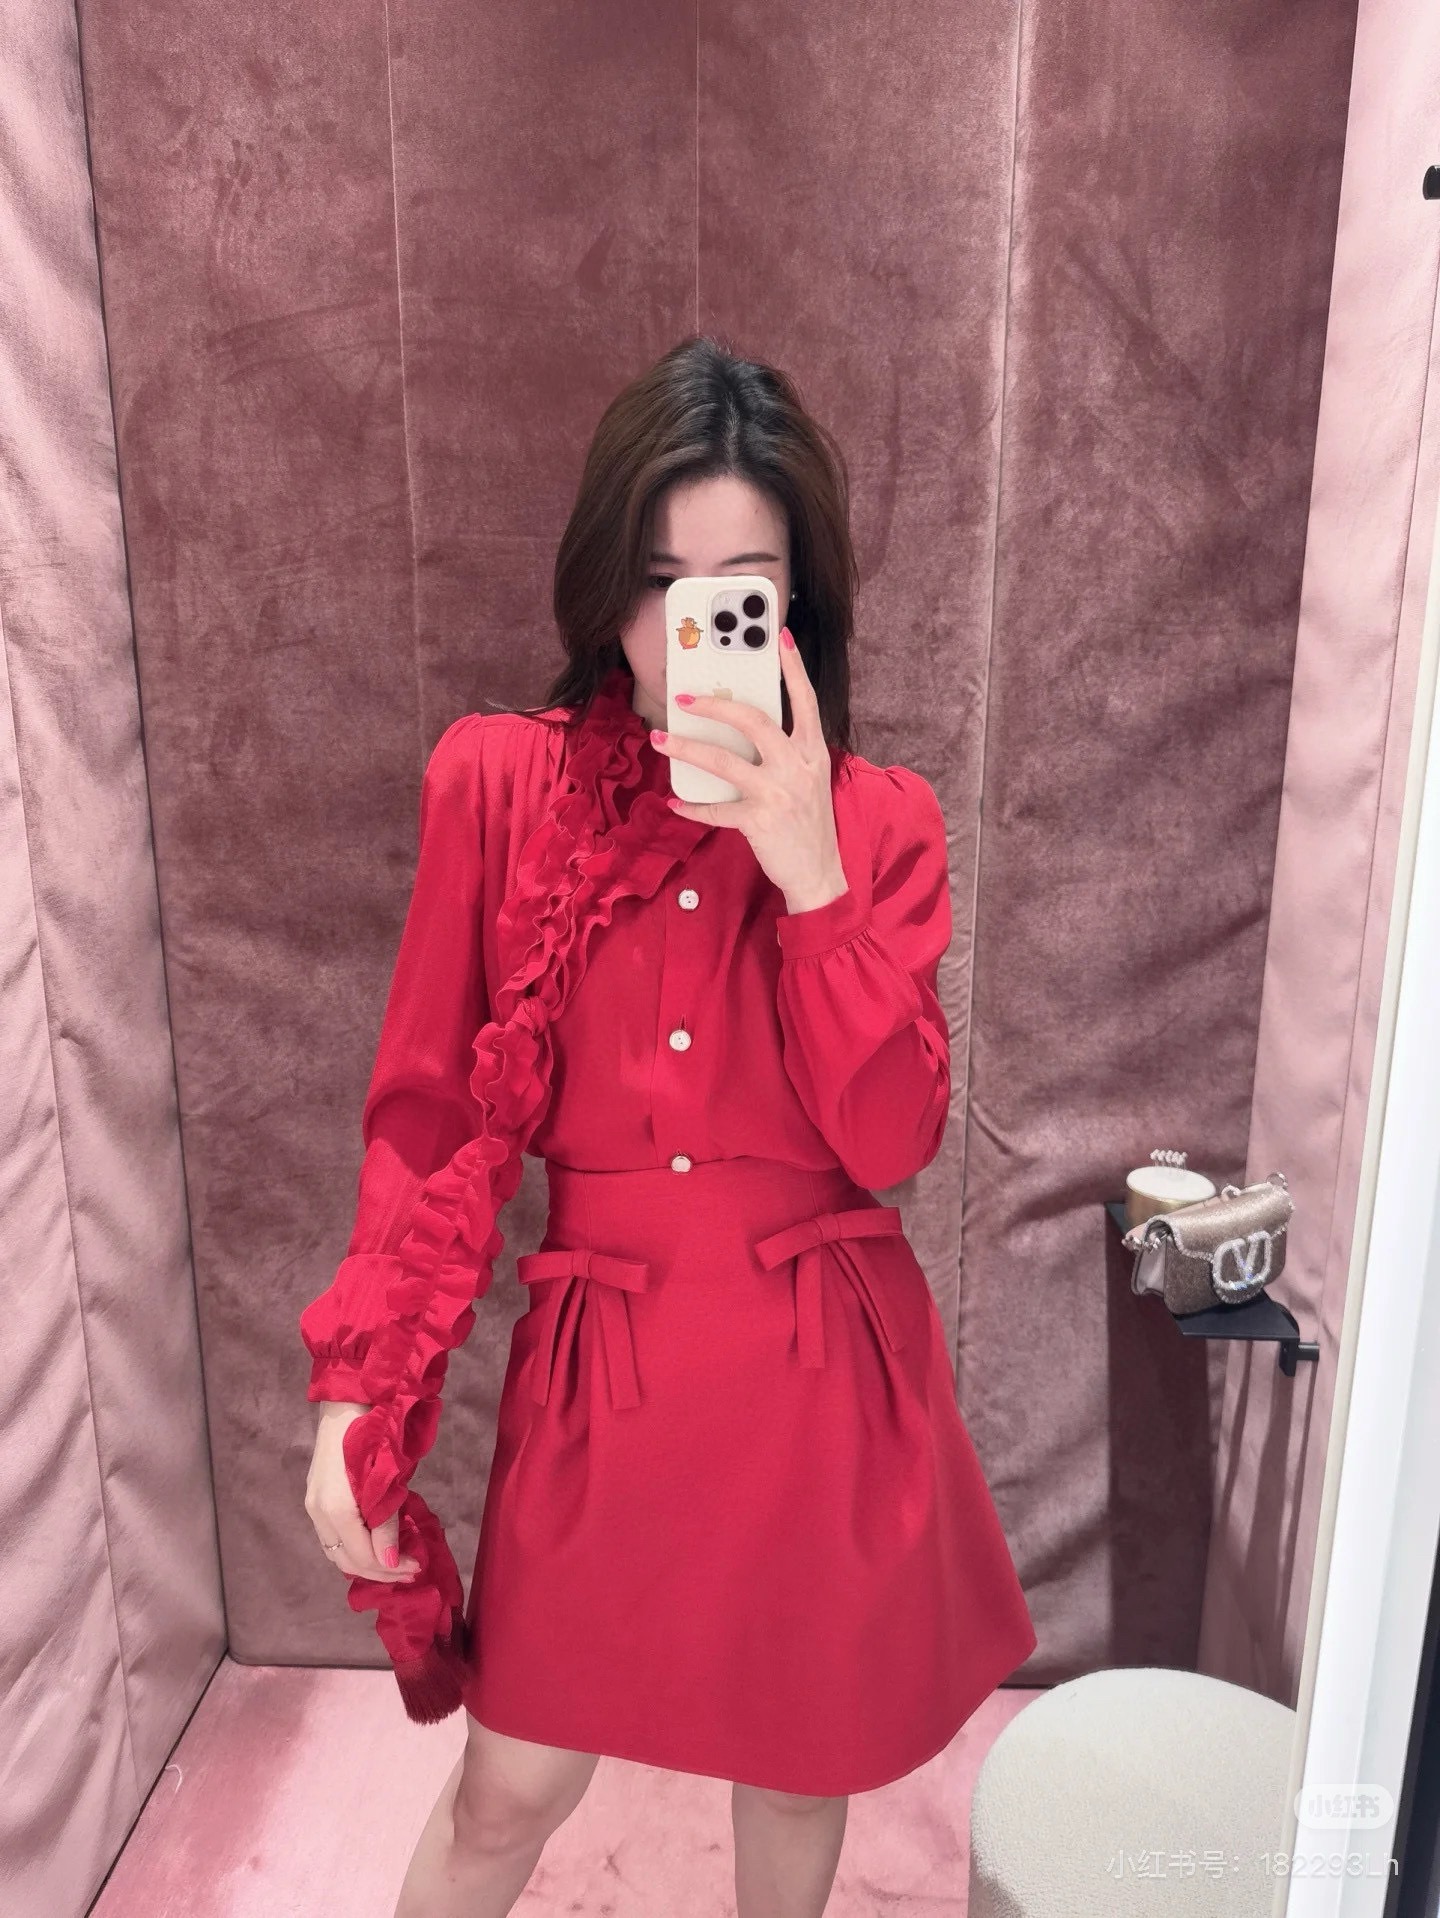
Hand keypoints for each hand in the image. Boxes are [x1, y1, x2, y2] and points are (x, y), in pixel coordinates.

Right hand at [304, 1402, 419, 1581]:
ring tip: (396, 1561)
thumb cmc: (375, 1433)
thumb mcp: (387, 1477)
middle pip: (346, 1560)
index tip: (417, 1567)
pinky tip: (375, 1545)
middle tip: (410, 1570)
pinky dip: (353, 1547)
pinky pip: (333, 1537)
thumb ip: (386, 1520)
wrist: (348, 1398)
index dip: (391, 1568)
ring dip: (366, 1562)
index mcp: (336, 1509)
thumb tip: (390, 1560)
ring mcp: (313, 1505)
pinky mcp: (315, 1496)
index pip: (362, 1556)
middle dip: (379, 1571)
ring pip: (337, 1551)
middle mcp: (318, 1513)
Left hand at [654, 627, 847, 912]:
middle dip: (715, 705)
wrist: (819, 873)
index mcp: (812, 752)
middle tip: (686, 698)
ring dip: (686, 748)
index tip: (779, 635)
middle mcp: (798, 766)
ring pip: (724, 761)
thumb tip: (741, 730)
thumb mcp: (808, 780)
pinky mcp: (759, 820)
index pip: (805, 699)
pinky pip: (715, 809)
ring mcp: (778, 793)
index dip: (793, 666)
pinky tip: (675, 803)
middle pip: (753, 721)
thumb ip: (785, 753)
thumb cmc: (808, 823)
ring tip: (660, 740)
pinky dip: (691, 806)